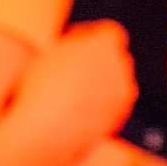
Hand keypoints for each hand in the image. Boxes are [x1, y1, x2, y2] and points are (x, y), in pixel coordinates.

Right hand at [9, 22, 136, 146]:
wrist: (45, 132)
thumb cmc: (43, 90)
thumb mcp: (52, 51)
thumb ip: (75, 41)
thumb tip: (84, 40)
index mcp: (105, 46)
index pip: (109, 32)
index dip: (91, 37)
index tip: (75, 43)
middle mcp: (121, 69)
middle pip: (114, 57)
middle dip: (97, 61)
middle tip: (70, 69)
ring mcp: (123, 95)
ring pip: (115, 82)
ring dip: (99, 84)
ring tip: (68, 94)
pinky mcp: (119, 118)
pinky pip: (111, 105)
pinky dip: (99, 105)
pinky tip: (74, 111)